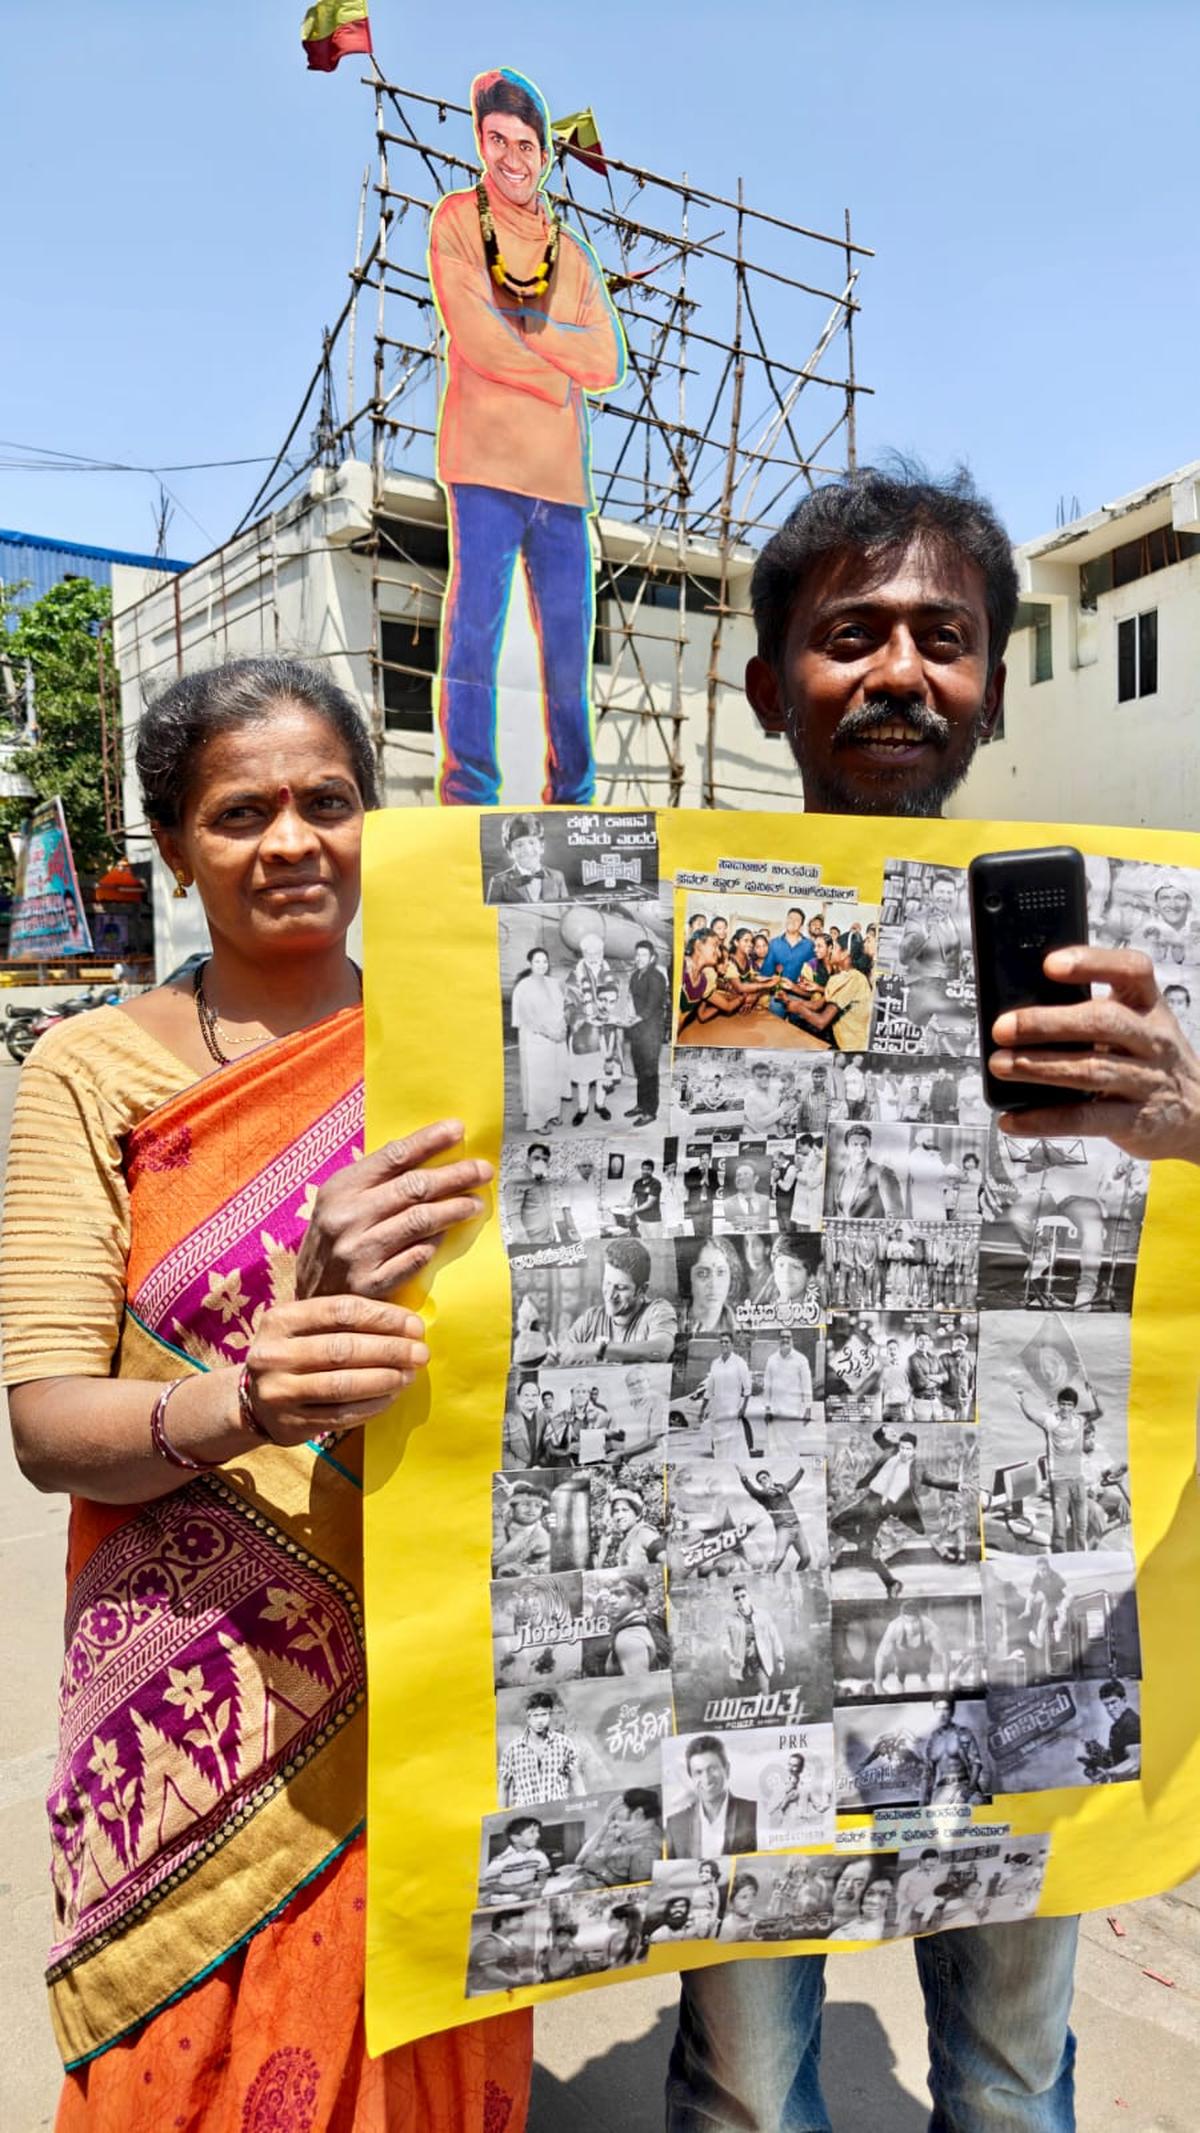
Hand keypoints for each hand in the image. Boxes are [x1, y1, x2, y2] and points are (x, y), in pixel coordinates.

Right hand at [244, 1293, 428, 1441]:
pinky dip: (371, 1406)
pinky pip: (340, 1415)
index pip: (341, 1311)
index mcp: (281, 1319)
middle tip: (420, 1353)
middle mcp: (274, 1354)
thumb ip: (344, 1320)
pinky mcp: (289, 1423)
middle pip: (343, 1349)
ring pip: (342, 1385)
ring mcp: (278, 1391)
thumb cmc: (295, 1353)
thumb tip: (405, 1323)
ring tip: (409, 1375)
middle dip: (390, 1350)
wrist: (254, 1400)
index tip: (414, 1326)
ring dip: (384, 1380)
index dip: (383, 1318)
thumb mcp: (304, 1326)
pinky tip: (391, 1397)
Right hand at [295, 1119, 491, 1299]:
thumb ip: (374, 1181)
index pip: (393, 1157)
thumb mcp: (339, 1203)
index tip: (458, 1130)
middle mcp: (347, 1218)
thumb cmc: (331, 1243)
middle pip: (413, 1187)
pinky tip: (447, 1236)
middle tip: (483, 1170)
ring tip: (476, 1202)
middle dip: (455, 1175)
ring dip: (454, 1209)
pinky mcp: (371, 1285)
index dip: (429, 1141)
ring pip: (419, 1221)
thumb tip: (426, 1154)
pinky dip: (434, 1244)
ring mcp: (359, 1252)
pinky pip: (415, 1258)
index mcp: (339, 1190)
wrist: (309, 1302)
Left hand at [989, 947, 1199, 1162]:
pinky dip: (1043, 1120)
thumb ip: (1090, 1013)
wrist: (1198, 1113)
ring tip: (1000, 1065)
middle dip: (1047, 1023)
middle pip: (1102, 1021)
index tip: (1050, 964)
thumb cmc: (1147, 1059)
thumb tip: (1017, 1014)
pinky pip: (1085, 1119)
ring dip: (1038, 1067)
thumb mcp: (1135, 1024)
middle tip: (1003, 1027)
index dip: (1092, 963)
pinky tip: (1012, 1119)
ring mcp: (1146, 1081)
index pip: (1131, 970)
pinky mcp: (1135, 1120)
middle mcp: (1152, 1039)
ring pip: (1090, 1070)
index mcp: (1149, 1005)